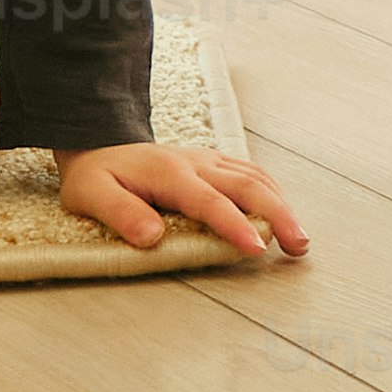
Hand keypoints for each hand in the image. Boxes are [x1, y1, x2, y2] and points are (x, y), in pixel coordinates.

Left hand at [55, 137, 304, 260]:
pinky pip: (253, 172)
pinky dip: (274, 193)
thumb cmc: (96, 176)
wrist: (99, 143)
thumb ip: (121, 215)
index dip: (235, 225)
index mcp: (169, 173)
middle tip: (298, 245)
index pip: (210, 201)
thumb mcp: (90, 196)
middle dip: (279, 215)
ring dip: (283, 206)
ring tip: (300, 238)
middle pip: (249, 185)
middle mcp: (196, 163)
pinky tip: (283, 212)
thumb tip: (152, 238)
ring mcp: (209, 160)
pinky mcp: (215, 163)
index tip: (257, 247)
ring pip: (257, 177)